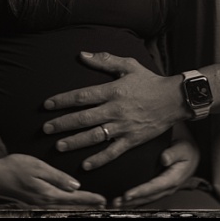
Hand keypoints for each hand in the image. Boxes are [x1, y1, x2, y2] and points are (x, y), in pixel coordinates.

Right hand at [0, 153, 106, 207]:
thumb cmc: (13, 167)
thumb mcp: (39, 168)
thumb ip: (58, 178)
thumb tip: (76, 186)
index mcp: (47, 194)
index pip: (74, 198)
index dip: (90, 199)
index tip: (103, 200)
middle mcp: (42, 202)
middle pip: (69, 204)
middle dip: (86, 203)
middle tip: (102, 203)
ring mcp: (36, 203)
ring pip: (61, 205)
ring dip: (76, 203)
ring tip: (90, 201)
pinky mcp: (31, 200)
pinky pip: (53, 203)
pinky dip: (65, 202)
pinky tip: (68, 199)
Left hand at [41, 52, 185, 171]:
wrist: (175, 99)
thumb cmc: (150, 81)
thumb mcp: (129, 66)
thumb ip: (105, 60)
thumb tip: (82, 55)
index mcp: (113, 91)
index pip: (82, 96)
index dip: (62, 100)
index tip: (47, 105)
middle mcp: (115, 110)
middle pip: (83, 118)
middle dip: (62, 123)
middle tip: (45, 129)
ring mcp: (123, 126)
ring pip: (94, 136)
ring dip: (75, 141)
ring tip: (59, 146)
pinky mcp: (132, 139)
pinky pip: (113, 151)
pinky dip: (99, 159)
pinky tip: (85, 165)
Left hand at [111, 136, 200, 208]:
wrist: (192, 154)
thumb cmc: (187, 150)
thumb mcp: (183, 148)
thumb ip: (174, 153)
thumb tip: (164, 158)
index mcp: (173, 178)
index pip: (154, 187)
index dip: (140, 192)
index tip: (127, 195)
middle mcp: (167, 187)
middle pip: (147, 197)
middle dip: (131, 201)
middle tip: (115, 202)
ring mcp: (163, 190)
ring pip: (145, 199)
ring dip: (130, 203)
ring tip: (115, 203)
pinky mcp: (158, 189)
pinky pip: (146, 196)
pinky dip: (135, 199)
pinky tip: (125, 201)